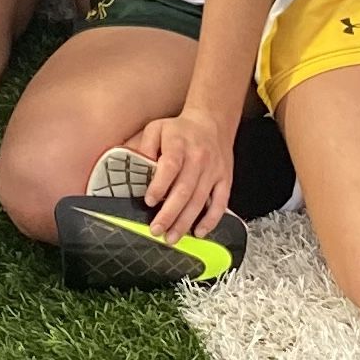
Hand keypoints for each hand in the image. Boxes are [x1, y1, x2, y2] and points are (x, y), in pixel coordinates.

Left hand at [128, 109, 238, 240]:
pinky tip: (199, 232)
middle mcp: (198, 159)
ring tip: (171, 238)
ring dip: (185, 222)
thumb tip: (134, 165)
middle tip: (156, 230)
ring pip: (200, 201)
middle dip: (169, 214)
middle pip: (184, 190)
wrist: (211, 121)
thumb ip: (144, 146)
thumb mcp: (156, 128)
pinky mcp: (225, 179)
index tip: (149, 201)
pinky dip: (211, 220)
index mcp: (179, 145)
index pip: (170, 167)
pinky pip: (220, 203)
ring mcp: (213, 171)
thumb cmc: (179, 129)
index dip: (160, 186)